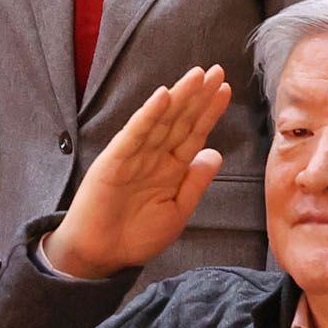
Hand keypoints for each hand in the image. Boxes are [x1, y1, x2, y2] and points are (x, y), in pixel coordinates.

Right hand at [45, 66, 232, 281]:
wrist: (101, 256)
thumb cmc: (136, 236)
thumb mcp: (177, 211)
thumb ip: (195, 182)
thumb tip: (215, 153)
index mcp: (170, 168)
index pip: (194, 133)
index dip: (209, 111)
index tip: (226, 89)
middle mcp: (154, 156)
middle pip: (180, 120)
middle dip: (198, 96)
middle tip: (216, 71)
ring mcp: (134, 155)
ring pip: (160, 121)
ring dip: (178, 97)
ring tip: (196, 76)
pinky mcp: (114, 160)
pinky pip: (134, 134)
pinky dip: (148, 115)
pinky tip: (162, 97)